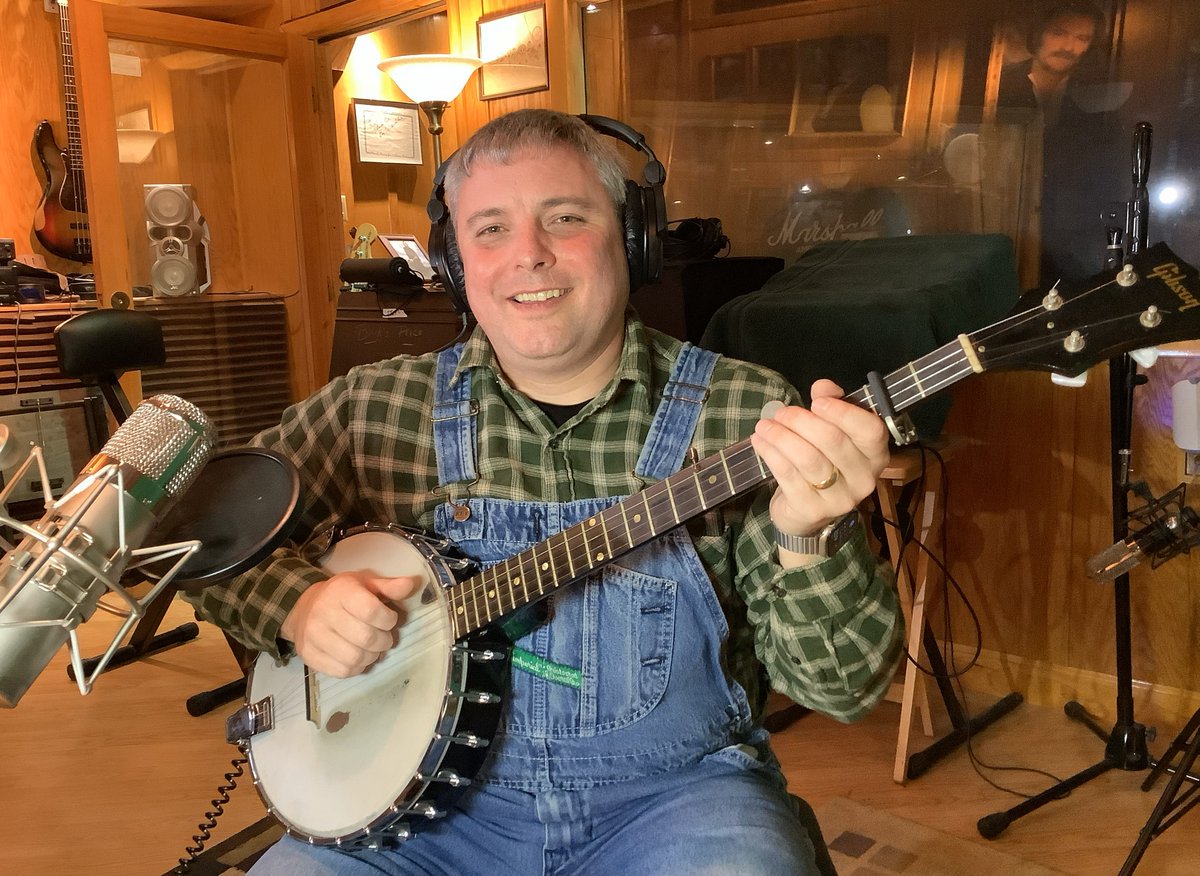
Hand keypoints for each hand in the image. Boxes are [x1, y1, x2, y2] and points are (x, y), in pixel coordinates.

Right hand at [281, 571, 419, 676]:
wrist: (303, 608)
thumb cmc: (342, 595)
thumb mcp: (365, 584)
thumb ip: (389, 587)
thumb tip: (411, 584)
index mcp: (341, 591)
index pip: (371, 611)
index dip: (388, 619)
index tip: (390, 619)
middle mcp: (324, 613)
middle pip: (365, 638)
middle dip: (384, 641)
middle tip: (385, 638)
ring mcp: (313, 636)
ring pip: (354, 658)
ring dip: (372, 657)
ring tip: (373, 649)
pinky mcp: (309, 655)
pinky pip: (342, 671)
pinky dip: (357, 668)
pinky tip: (359, 658)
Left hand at [750, 379, 889, 540]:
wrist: (807, 512)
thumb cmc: (824, 462)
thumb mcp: (832, 432)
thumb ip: (831, 404)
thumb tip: (823, 387)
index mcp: (875, 454)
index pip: (870, 430)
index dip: (843, 412)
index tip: (816, 401)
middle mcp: (864, 478)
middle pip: (832, 440)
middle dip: (801, 421)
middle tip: (780, 413)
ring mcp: (840, 499)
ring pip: (807, 458)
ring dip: (781, 436)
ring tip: (764, 426)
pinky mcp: (813, 510)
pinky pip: (788, 475)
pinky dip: (771, 454)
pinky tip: (760, 442)